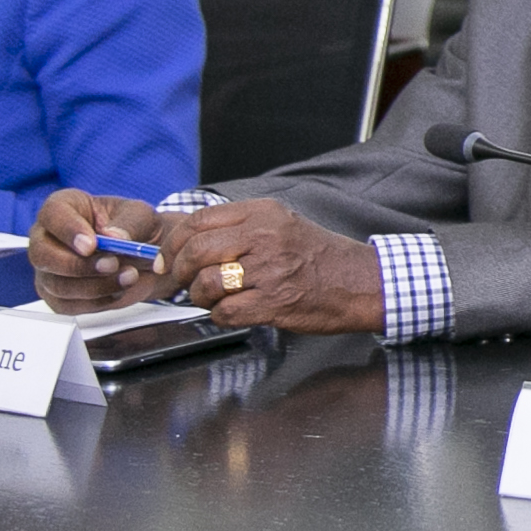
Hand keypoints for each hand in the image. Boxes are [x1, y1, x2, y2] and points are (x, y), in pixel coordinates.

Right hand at [29, 191, 172, 311]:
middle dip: (78, 265)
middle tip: (112, 264)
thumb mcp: (142, 216)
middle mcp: (47, 237)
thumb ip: (129, 223)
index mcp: (63, 207)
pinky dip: (96, 302)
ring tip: (128, 276)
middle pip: (42, 254)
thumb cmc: (136, 228)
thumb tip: (114, 236)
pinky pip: (67, 305)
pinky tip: (118, 291)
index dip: (68, 230)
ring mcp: (48, 269)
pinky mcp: (56, 296)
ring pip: (56, 284)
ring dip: (95, 286)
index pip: (52, 214)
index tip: (92, 244)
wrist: (144, 258)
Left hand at [157, 199, 384, 334]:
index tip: (169, 257)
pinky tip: (233, 312)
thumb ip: (242, 227)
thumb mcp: (284, 225)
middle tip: (184, 281)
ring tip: (213, 299)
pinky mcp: (274, 302)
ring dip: (200, 297)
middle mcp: (266, 237)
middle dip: (180, 271)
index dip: (175, 242)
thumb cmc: (322, 258)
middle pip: (196, 250)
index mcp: (264, 215)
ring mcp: (270, 270)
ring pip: (206, 283)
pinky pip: (226, 312)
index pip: (200, 220)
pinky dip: (220, 316)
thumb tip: (194, 241)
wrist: (362, 282)